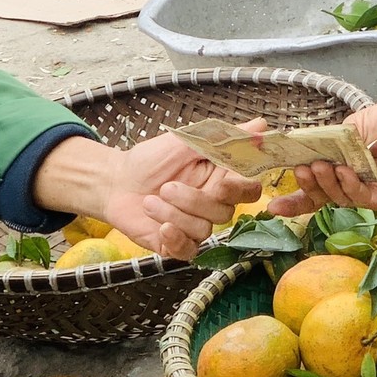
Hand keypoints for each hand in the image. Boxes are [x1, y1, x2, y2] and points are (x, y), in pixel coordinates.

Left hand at [35, 134, 257, 261]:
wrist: (115, 182)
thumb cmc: (150, 159)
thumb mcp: (184, 142)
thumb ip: (222, 137)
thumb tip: (261, 126)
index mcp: (220, 178)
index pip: (248, 189)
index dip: (240, 190)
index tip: (221, 184)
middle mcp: (212, 204)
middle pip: (225, 213)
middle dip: (194, 201)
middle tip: (166, 187)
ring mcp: (196, 226)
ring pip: (204, 230)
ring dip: (175, 215)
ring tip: (149, 202)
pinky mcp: (178, 244)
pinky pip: (189, 250)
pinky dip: (176, 239)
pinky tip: (161, 227)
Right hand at [267, 68, 376, 216]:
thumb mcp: (348, 131)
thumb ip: (326, 148)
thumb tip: (300, 157)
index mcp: (345, 170)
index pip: (317, 190)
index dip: (296, 199)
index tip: (273, 206)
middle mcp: (358, 186)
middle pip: (325, 198)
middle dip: (308, 187)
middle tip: (301, 170)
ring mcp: (375, 195)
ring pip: (341, 199)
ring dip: (327, 183)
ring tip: (320, 165)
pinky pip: (365, 200)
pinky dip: (351, 187)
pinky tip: (346, 172)